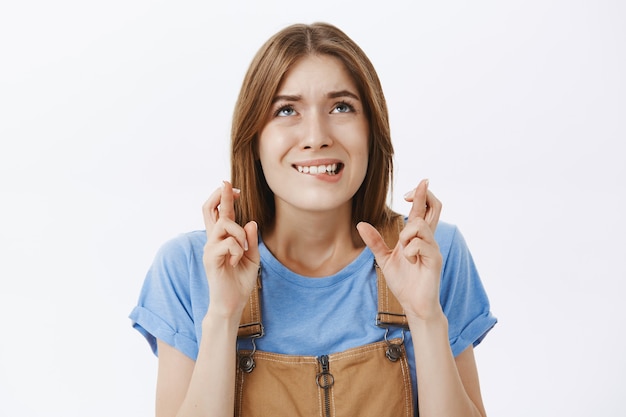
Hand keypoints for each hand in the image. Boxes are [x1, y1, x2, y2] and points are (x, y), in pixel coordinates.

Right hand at [202, 181, 259, 317]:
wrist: (232, 303)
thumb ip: (250, 240)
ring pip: (224, 225)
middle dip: (220, 195)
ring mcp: (209, 248)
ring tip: (243, 250)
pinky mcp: (210, 258)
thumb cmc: (240, 281)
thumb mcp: (252, 258)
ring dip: (239, 233)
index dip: (224, 197)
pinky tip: (237, 261)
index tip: (232, 187)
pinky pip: (227, 243)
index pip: (219, 213)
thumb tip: (250, 222)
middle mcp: (213, 240)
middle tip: (228, 185)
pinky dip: (237, 249)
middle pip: (209, 209)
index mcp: (223, 238)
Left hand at [357, 179, 442, 320]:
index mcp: (416, 237)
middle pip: (435, 208)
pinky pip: (419, 244)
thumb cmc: (404, 282)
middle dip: (423, 196)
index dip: (421, 195)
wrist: (414, 305)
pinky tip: (410, 262)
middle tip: (408, 195)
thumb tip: (361, 224)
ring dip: (406, 234)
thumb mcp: (384, 259)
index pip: (422, 210)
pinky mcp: (435, 259)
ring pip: (420, 225)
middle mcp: (428, 239)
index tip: (421, 182)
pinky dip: (410, 251)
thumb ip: (375, 242)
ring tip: (404, 252)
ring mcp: (433, 248)